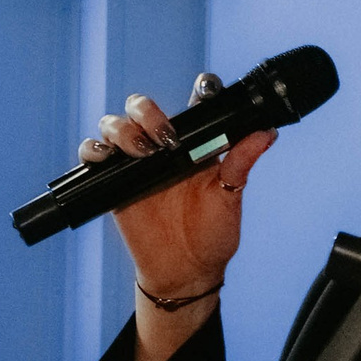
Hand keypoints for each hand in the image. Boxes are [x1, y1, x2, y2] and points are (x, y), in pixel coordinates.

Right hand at [81, 71, 274, 295]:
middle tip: (165, 139)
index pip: (194, 105)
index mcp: (196, 144)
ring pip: (115, 124)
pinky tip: (106, 158)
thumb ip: (242, 162)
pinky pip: (93, 153)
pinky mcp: (114, 181)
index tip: (204, 90)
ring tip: (143, 153)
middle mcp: (164, 147)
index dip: (198, 89)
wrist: (185, 271)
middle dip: (149, 112)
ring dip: (123, 129)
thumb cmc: (213, 234)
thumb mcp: (230, 196)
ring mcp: (136, 162)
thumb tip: (267, 132)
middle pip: (144, 107)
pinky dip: (93, 149)